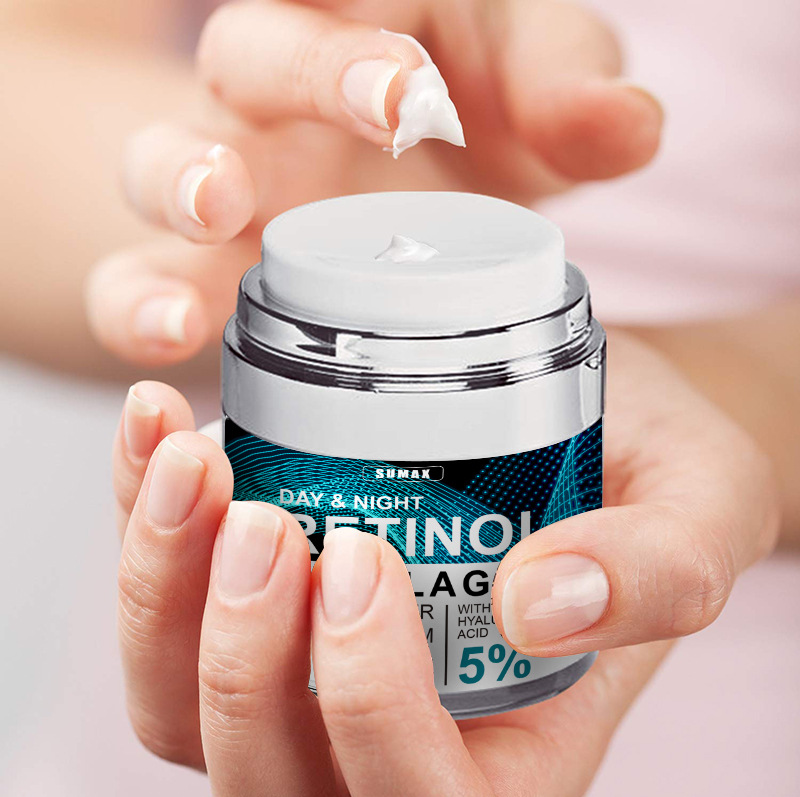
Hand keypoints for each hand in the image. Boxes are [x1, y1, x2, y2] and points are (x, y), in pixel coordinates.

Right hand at [87, 0, 662, 365]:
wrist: (410, 178)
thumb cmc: (472, 108)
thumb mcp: (532, 87)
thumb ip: (570, 91)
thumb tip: (630, 125)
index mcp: (358, 25)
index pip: (337, 8)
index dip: (357, 52)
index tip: (415, 98)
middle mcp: (280, 96)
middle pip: (243, 64)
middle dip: (280, 96)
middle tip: (324, 130)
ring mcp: (230, 180)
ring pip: (160, 163)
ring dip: (176, 185)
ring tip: (215, 220)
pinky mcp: (202, 266)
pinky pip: (134, 275)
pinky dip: (135, 306)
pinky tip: (168, 337)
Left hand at [112, 332, 776, 796]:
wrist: (587, 409)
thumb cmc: (652, 469)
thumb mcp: (697, 507)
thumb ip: (657, 568)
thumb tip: (544, 603)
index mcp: (505, 748)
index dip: (370, 709)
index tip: (365, 558)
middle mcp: (386, 731)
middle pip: (262, 772)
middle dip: (239, 656)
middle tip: (262, 518)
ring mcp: (306, 669)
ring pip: (179, 707)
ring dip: (159, 591)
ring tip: (190, 463)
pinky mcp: (261, 591)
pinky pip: (161, 598)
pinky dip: (139, 518)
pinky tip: (157, 426)